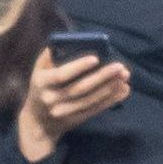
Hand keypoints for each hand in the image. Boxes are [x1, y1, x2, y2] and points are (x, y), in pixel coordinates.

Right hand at [14, 51, 134, 161]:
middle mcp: (51, 99)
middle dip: (102, 77)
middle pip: (80, 88)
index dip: (79, 66)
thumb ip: (50, 56)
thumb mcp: (38, 71)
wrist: (37, 122)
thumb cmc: (41, 87)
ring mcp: (63, 112)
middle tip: (120, 67)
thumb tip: (70, 41)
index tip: (96, 58)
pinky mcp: (75, 121)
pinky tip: (123, 90)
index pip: (62, 74)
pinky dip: (111, 100)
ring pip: (90, 100)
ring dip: (110, 88)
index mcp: (41, 82)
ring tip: (124, 77)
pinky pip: (95, 109)